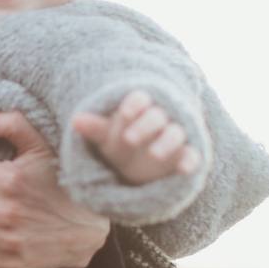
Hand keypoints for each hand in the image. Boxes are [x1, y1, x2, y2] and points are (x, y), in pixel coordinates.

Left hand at [73, 90, 200, 185]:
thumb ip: (95, 128)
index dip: (134, 105)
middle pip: (156, 115)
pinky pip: (192, 155)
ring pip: (175, 133)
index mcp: (140, 109)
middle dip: (145, 125)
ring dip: (167, 141)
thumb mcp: (107, 137)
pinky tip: (184, 168)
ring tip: (154, 154)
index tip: (125, 114)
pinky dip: (190, 161)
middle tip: (129, 139)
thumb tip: (76, 120)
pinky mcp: (187, 155)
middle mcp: (160, 119)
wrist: (140, 164)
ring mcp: (175, 136)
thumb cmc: (121, 144)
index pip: (140, 99)